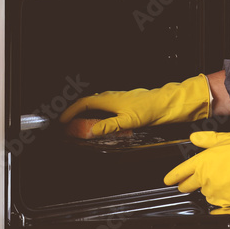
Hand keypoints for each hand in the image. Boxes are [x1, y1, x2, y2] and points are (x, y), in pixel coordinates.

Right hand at [59, 74, 210, 136]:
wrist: (166, 103)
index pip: (83, 103)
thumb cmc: (149, 108)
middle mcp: (110, 97)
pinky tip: (101, 123)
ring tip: (81, 126)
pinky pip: (104, 108)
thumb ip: (108, 126)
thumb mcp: (127, 121)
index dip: (71, 112)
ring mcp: (117, 99)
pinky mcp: (123, 104)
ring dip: (86, 114)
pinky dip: (97, 115)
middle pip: (87, 103)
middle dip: (76, 113)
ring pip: (96, 105)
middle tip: (69, 125)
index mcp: (108, 98)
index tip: (63, 120)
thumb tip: (91, 131)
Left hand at [163, 128, 229, 206]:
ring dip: (208, 189)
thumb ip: (206, 140)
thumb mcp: (222, 139)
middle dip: (186, 185)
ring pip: (205, 193)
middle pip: (188, 185)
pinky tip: (227, 190)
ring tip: (219, 182)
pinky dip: (221, 198)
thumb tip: (194, 137)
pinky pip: (218, 202)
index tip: (168, 181)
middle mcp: (205, 177)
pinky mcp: (225, 200)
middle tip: (185, 185)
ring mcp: (214, 190)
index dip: (172, 177)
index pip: (180, 172)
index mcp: (202, 162)